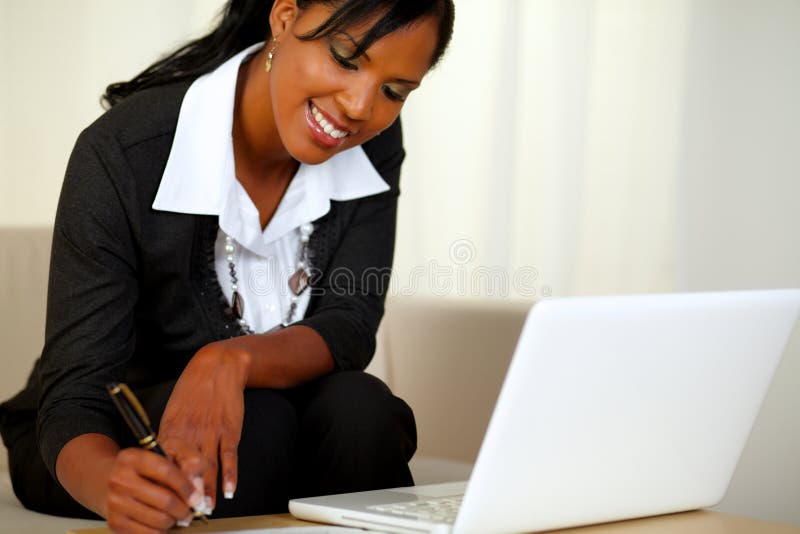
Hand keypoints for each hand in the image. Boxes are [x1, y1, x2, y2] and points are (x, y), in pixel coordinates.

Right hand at [105, 446, 201, 532]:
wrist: (109, 482)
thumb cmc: (145, 469)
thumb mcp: (167, 452)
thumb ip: (190, 461)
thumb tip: (199, 490)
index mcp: (133, 457)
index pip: (165, 471)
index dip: (186, 487)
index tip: (196, 498)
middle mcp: (120, 479)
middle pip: (164, 500)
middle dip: (184, 509)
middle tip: (189, 512)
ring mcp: (115, 502)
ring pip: (159, 520)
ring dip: (174, 521)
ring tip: (174, 516)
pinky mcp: (114, 522)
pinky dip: (161, 531)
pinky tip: (162, 523)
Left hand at [158, 342, 250, 512]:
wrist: (217, 367)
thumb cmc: (194, 390)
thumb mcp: (173, 411)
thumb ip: (170, 438)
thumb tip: (165, 462)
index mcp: (170, 430)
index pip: (164, 465)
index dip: (164, 487)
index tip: (164, 504)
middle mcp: (188, 433)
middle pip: (184, 470)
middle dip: (185, 495)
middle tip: (185, 515)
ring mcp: (210, 432)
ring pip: (207, 467)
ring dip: (207, 491)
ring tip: (206, 509)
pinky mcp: (229, 429)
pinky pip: (229, 456)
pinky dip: (230, 475)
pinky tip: (230, 490)